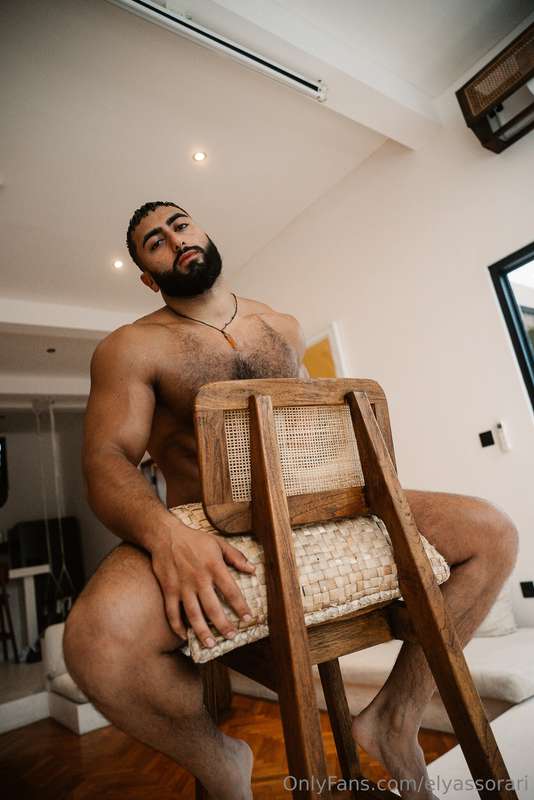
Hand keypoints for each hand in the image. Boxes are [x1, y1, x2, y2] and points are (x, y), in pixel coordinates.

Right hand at [151, 521, 255, 648]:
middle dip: (223, 625)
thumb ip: (236, 556)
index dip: (240, 606)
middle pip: (213, 607)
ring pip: (193, 614)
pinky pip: (172, 612)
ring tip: (211, 644)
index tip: (248, 619)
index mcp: (214, 567)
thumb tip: (252, 569)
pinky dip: (178, 626)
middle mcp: (199, 578)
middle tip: (231, 637)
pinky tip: (185, 636)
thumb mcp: (218, 543)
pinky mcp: (169, 589)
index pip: (231, 591)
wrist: (166, 535)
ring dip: (202, 631)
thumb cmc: (194, 539)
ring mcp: (183, 586)